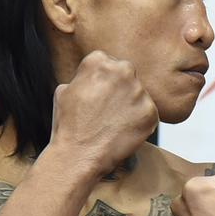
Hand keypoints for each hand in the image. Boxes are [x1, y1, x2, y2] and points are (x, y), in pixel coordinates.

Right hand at [49, 51, 157, 178]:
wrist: (78, 155)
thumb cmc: (69, 125)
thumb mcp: (64, 90)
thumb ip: (84, 77)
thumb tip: (93, 77)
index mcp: (99, 61)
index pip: (108, 63)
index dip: (103, 81)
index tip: (98, 95)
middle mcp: (122, 70)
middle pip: (126, 75)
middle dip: (120, 89)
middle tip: (108, 110)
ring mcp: (139, 91)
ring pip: (138, 95)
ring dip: (130, 106)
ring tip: (113, 124)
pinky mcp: (150, 111)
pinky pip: (148, 113)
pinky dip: (139, 122)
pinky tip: (123, 131)